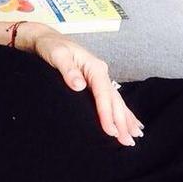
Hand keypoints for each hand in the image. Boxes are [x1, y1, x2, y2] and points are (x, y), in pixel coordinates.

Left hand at [30, 25, 143, 146]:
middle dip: (122, 121)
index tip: (110, 132)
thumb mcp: (56, 55)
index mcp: (94, 67)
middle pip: (114, 100)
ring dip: (126, 118)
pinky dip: (122, 110)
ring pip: (116, 100)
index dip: (107, 114)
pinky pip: (111, 98)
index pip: (103, 94)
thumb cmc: (50, 46)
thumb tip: (79, 86)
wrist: (47, 39)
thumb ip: (67, 69)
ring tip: (135, 136)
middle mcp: (100, 71)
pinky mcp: (95, 80)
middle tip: (128, 142)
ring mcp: (99, 76)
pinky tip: (130, 120)